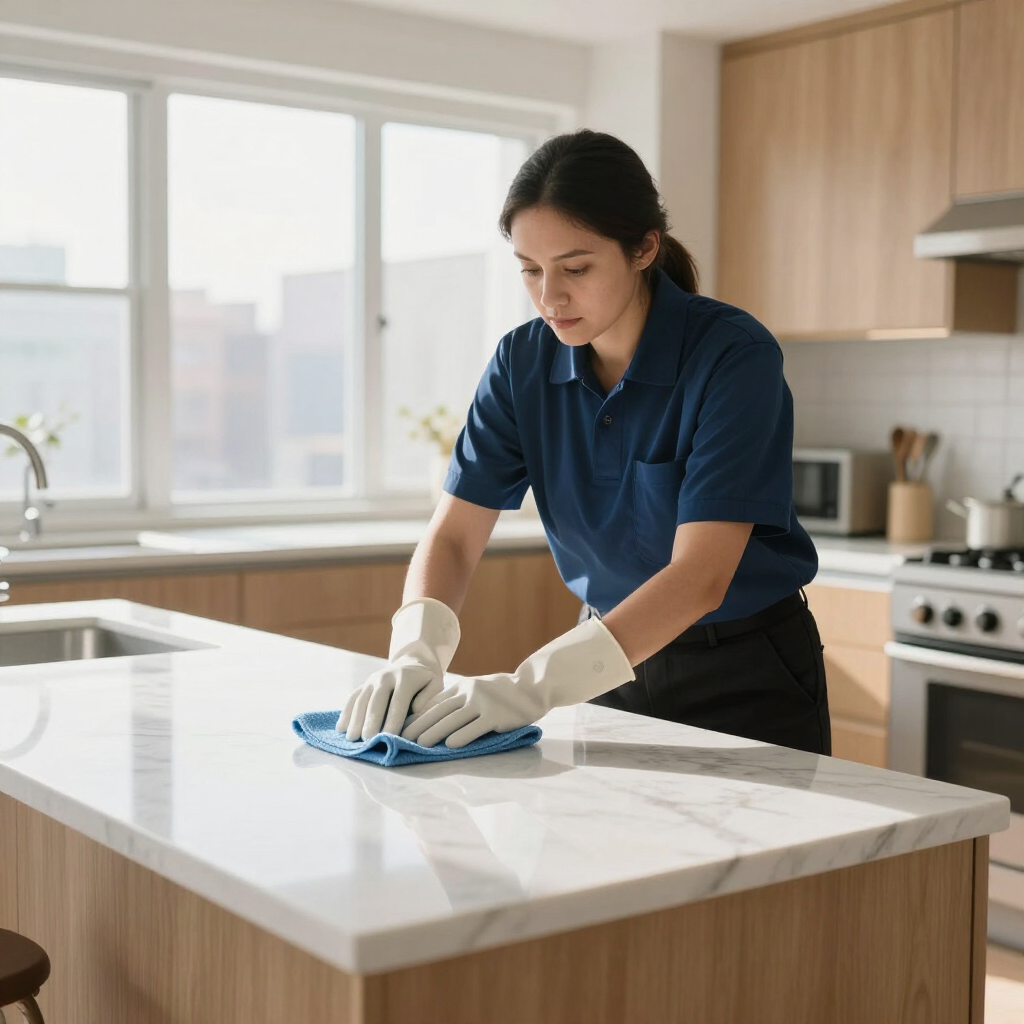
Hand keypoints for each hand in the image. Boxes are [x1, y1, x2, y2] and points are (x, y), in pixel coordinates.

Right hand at [336, 656, 443, 740]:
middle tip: (367, 740)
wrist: (413, 662)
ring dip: (355, 719)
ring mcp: (371, 680)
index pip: (398, 700)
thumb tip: (415, 710)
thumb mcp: (435, 685)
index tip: (389, 736)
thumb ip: (428, 698)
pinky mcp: (363, 685)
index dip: (393, 719)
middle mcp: (385, 676)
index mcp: (406, 678)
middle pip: (376, 700)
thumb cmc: (426, 681)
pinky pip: (352, 698)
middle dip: (371, 720)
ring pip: (361, 700)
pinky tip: (341, 728)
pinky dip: (346, 713)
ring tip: (352, 738)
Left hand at [400, 672, 543, 748]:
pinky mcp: (496, 716)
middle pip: (439, 711)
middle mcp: (470, 692)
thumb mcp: (477, 688)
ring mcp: (483, 703)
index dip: (418, 716)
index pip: (435, 702)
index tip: (403, 727)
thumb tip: (433, 716)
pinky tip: (449, 746)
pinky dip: (460, 737)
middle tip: (402, 738)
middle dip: (419, 725)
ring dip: (434, 732)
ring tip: (419, 744)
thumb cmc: (502, 692)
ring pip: (453, 719)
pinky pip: (475, 727)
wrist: (531, 687)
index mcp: (463, 686)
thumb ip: (459, 699)